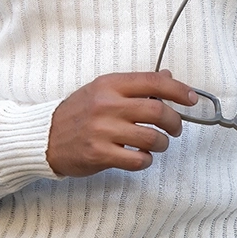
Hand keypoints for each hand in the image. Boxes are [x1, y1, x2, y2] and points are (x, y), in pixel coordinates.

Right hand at [46, 70, 197, 176]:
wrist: (45, 137)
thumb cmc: (77, 113)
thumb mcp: (102, 90)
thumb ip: (134, 85)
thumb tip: (167, 77)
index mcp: (109, 84)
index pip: (153, 82)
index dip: (178, 90)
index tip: (191, 99)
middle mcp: (106, 104)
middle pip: (158, 111)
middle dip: (175, 122)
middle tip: (175, 128)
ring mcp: (102, 130)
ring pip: (151, 138)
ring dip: (162, 143)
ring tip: (158, 144)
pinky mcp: (99, 154)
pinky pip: (137, 160)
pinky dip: (146, 160)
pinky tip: (141, 157)